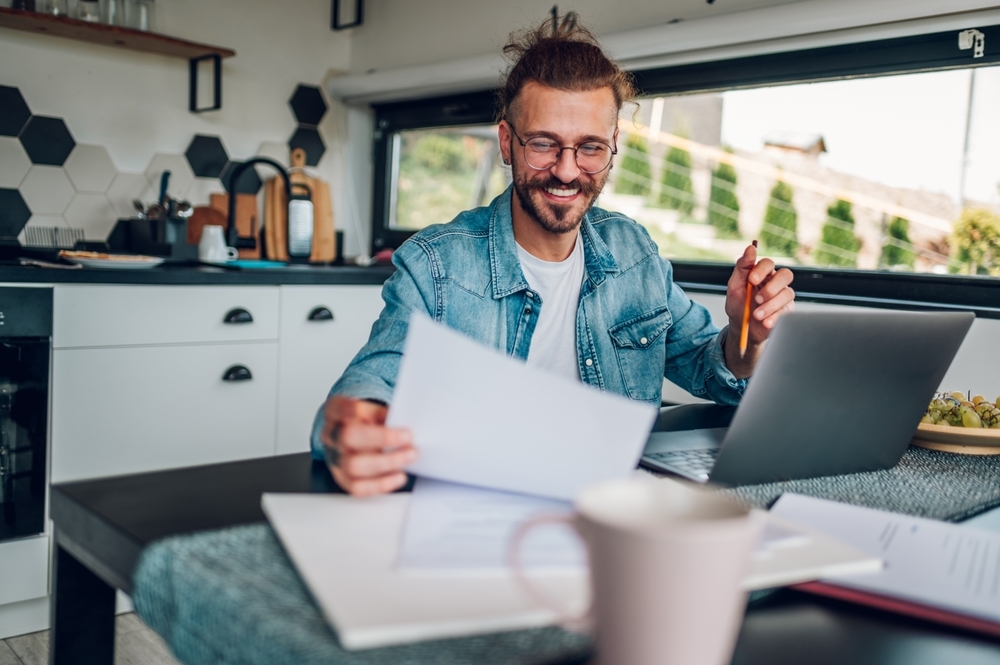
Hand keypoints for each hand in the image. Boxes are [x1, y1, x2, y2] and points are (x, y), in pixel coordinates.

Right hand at [320, 395, 416, 495]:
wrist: (349, 438)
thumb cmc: (362, 422)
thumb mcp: (371, 409)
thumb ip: (383, 414)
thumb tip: (403, 423)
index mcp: (335, 412)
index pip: (343, 408)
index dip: (362, 411)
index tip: (390, 414)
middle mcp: (331, 436)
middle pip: (347, 437)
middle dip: (382, 439)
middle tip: (408, 439)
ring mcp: (334, 460)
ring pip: (353, 466)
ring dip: (386, 463)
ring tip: (409, 457)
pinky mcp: (342, 479)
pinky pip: (358, 487)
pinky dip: (381, 484)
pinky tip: (398, 476)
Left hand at [723, 243, 794, 376]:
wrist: (742, 329)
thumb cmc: (738, 305)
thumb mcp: (734, 286)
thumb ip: (742, 267)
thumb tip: (750, 248)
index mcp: (762, 274)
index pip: (768, 263)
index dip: (761, 270)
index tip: (751, 280)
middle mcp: (776, 283)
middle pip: (786, 274)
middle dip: (771, 287)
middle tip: (757, 299)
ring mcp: (783, 297)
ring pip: (788, 293)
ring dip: (771, 305)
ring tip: (756, 315)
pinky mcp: (787, 311)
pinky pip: (787, 311)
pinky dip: (775, 317)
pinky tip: (765, 323)